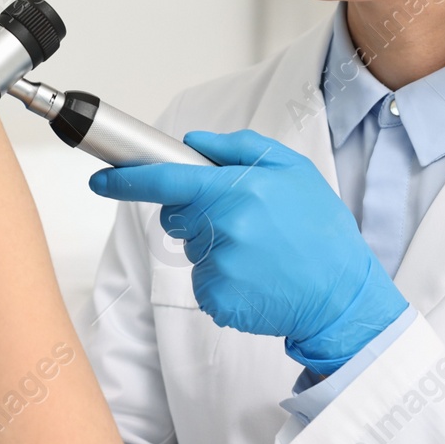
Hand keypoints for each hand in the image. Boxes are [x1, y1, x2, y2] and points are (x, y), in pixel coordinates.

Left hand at [88, 129, 407, 373]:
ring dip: (213, 249)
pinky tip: (256, 278)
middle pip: (174, 216)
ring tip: (260, 252)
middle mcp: (224, 227)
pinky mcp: (219, 301)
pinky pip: (201, 283)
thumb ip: (238, 150)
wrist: (344, 296)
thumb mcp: (292, 171)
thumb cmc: (320, 232)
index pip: (165, 179)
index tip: (100, 180)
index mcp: (238, 189)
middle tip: (242, 223)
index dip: (126, 180)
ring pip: (190, 251)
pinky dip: (221, 280)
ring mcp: (220, 267)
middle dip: (194, 215)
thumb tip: (191, 143)